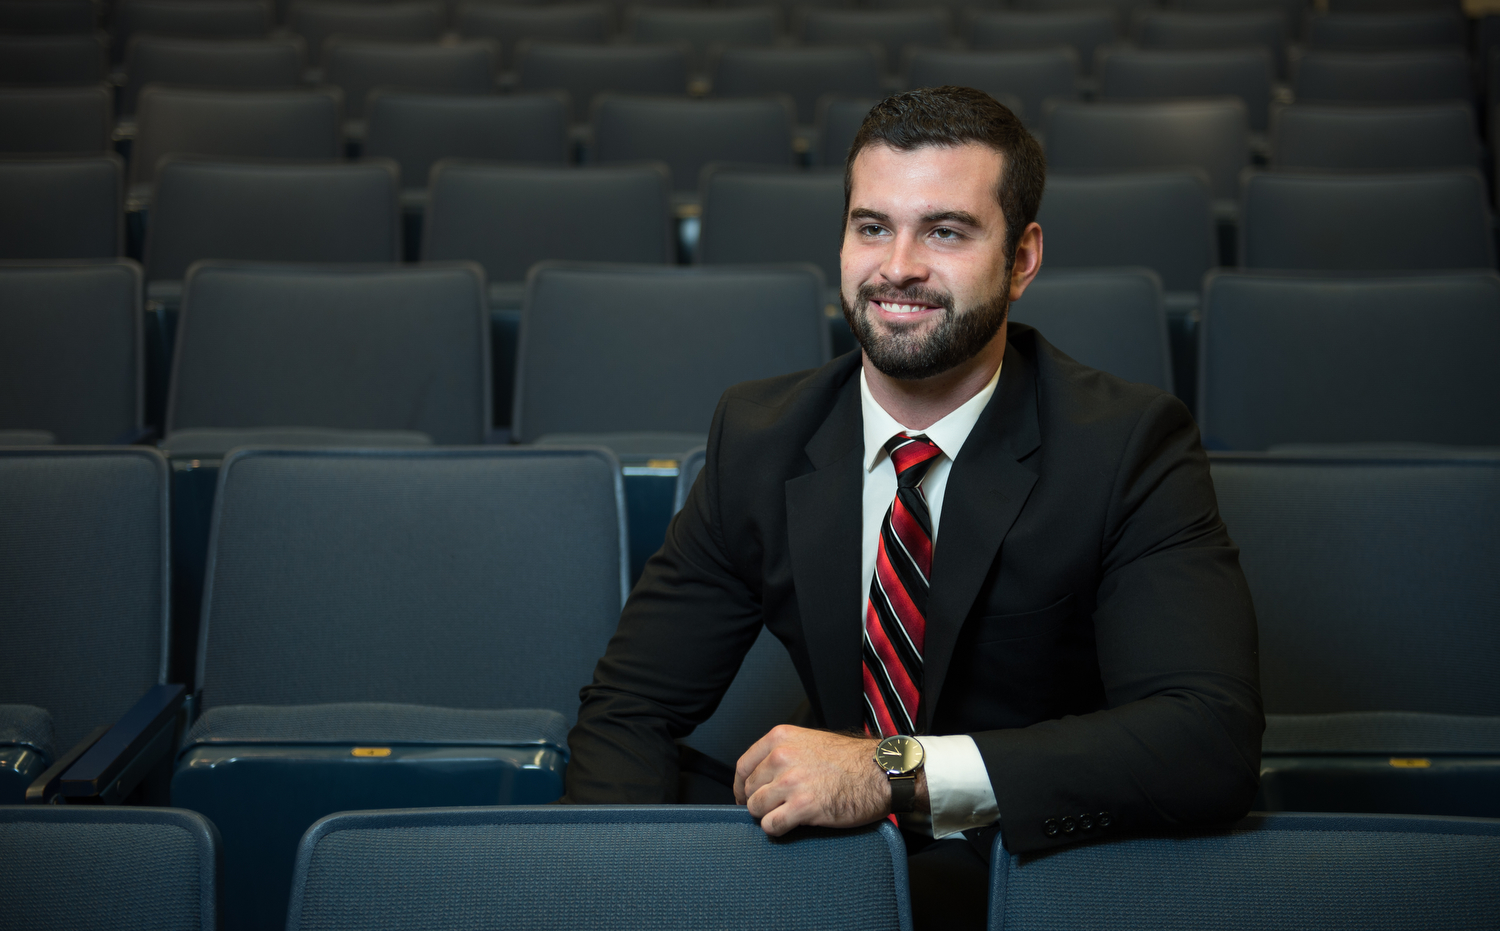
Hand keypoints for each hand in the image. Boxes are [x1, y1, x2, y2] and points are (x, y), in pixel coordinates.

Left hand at [734, 725, 926, 835]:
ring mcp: (791, 782)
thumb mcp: (811, 742)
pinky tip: (790, 825)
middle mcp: (781, 757)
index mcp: (781, 739)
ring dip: (767, 816)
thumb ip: (784, 753)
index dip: (741, 786)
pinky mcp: (802, 806)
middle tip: (772, 809)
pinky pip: (771, 825)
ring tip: (784, 816)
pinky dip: (777, 829)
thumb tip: (762, 774)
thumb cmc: (851, 760)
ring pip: (756, 808)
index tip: (745, 796)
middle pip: (749, 789)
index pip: (743, 766)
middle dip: (758, 802)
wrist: (880, 772)